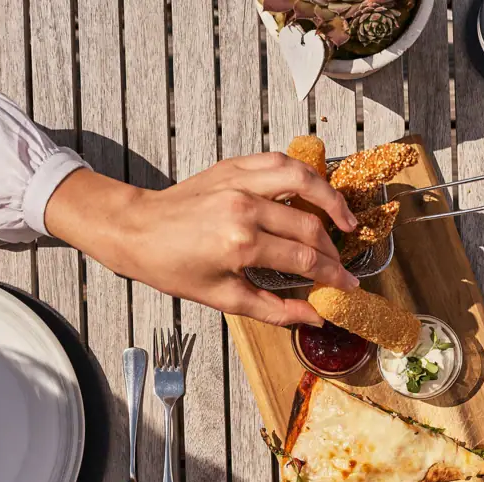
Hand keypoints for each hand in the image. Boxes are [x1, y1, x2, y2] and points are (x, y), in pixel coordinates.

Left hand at [46, 152, 360, 326]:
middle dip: (334, 248)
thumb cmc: (171, 268)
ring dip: (330, 198)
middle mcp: (244, 207)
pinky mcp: (232, 166)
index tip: (349, 286)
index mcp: (241, 244)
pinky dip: (302, 174)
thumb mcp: (223, 298)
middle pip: (309, 225)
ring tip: (345, 219)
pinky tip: (313, 191)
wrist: (135, 230)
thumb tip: (313, 318)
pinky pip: (278, 162)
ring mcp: (239, 181)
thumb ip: (274, 309)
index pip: (305, 259)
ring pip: (302, 180)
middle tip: (343, 265)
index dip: (334, 275)